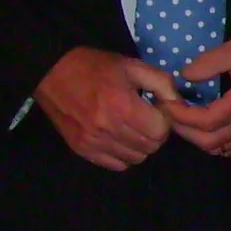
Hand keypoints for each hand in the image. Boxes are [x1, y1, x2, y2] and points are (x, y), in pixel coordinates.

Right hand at [33, 47, 175, 170]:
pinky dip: (123, 155)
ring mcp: (93, 142)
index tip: (157, 109)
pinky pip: (116, 165)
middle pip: (150, 146)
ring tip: (131, 127)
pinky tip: (119, 138)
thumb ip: (161, 83)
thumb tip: (178, 105)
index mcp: (122, 106)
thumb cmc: (95, 67)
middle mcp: (107, 128)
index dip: (165, 120)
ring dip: (140, 145)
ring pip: (135, 158)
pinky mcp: (82, 150)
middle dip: (155, 133)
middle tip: (146, 117)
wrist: (52, 72)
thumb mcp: (132, 66)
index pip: (161, 131)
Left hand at [163, 32, 230, 156]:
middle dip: (184, 131)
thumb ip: (209, 62)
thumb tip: (185, 77)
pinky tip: (207, 126)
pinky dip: (214, 142)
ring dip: (198, 139)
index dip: (180, 116)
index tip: (166, 102)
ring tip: (186, 120)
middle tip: (171, 114)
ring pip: (220, 149)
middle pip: (209, 142)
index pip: (204, 121)